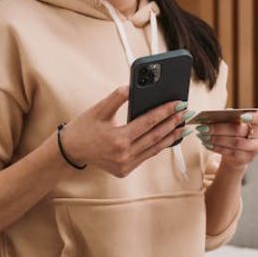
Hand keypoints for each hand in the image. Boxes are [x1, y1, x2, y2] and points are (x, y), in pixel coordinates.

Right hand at [58, 86, 195, 177]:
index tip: (178, 103)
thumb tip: (133, 86)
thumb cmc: (84, 127)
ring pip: (154, 149)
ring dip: (170, 137)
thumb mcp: (99, 109)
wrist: (71, 151)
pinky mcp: (125, 171)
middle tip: (186, 113)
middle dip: (173, 123)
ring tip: (183, 126)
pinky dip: (158, 146)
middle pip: (155, 136)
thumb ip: (117, 97)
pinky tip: (168, 137)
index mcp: (118, 139)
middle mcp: (124, 155)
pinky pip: (146, 156)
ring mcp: (125, 165)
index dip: (165, 112)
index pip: (148, 123)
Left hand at [196, 109, 257, 169]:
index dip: (253, 117)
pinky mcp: (247, 158)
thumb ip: (228, 117)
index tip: (242, 117)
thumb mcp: (233, 122)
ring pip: (236, 143)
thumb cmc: (234, 132)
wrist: (237, 152)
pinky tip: (208, 144)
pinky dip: (218, 148)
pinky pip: (232, 153)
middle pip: (240, 130)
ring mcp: (256, 148)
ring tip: (203, 136)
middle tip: (204, 128)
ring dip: (217, 139)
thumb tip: (214, 116)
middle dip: (220, 129)